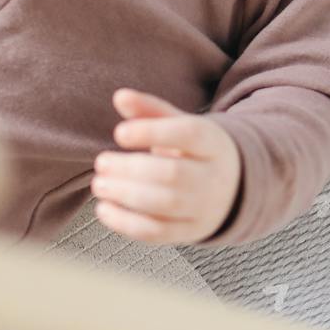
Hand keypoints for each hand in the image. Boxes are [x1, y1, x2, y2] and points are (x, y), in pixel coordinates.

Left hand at [92, 89, 240, 243]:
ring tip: (99, 184)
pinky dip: (125, 223)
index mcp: (212, 143)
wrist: (230, 189)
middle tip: (101, 162)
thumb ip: (150, 110)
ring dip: (124, 195)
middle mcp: (213, 177)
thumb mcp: (180, 125)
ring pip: (165, 204)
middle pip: (173, 173)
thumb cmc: (193, 151)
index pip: (188, 134)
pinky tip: (103, 209)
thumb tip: (120, 96)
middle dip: (130, 169)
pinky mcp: (189, 232)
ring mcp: (204, 208)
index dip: (151, 132)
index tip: (119, 133)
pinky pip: (157, 232)